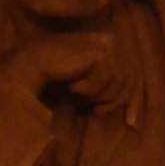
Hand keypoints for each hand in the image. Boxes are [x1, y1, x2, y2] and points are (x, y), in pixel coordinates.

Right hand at [5, 30, 144, 125]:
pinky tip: (73, 84)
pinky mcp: (99, 53)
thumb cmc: (55, 79)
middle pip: (130, 81)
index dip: (133, 100)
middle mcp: (110, 42)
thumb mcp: (86, 87)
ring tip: (76, 91)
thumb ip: (106, 92)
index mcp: (108, 46)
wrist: (31, 66)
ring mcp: (106, 46)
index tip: (131, 123)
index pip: (133, 75)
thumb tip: (131, 118)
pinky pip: (105, 81)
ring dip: (97, 95)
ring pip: (118, 83)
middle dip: (114, 101)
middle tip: (97, 111)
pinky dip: (88, 89)